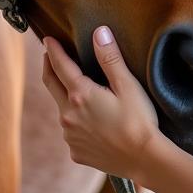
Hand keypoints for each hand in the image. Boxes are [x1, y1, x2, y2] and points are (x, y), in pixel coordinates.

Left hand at [41, 27, 163, 181]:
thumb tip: (99, 32)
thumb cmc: (139, 120)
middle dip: (49, 68)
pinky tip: (88, 122)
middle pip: (51, 85)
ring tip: (73, 89)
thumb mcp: (127, 85)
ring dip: (64, 97)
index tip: (47, 39)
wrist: (145, 161)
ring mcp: (70, 136)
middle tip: (48, 56)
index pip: (60, 66)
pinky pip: (71, 132)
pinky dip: (75, 121)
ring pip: (61, 110)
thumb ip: (110, 58)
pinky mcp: (76, 152)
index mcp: (80, 95)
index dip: (53, 50)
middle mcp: (68, 116)